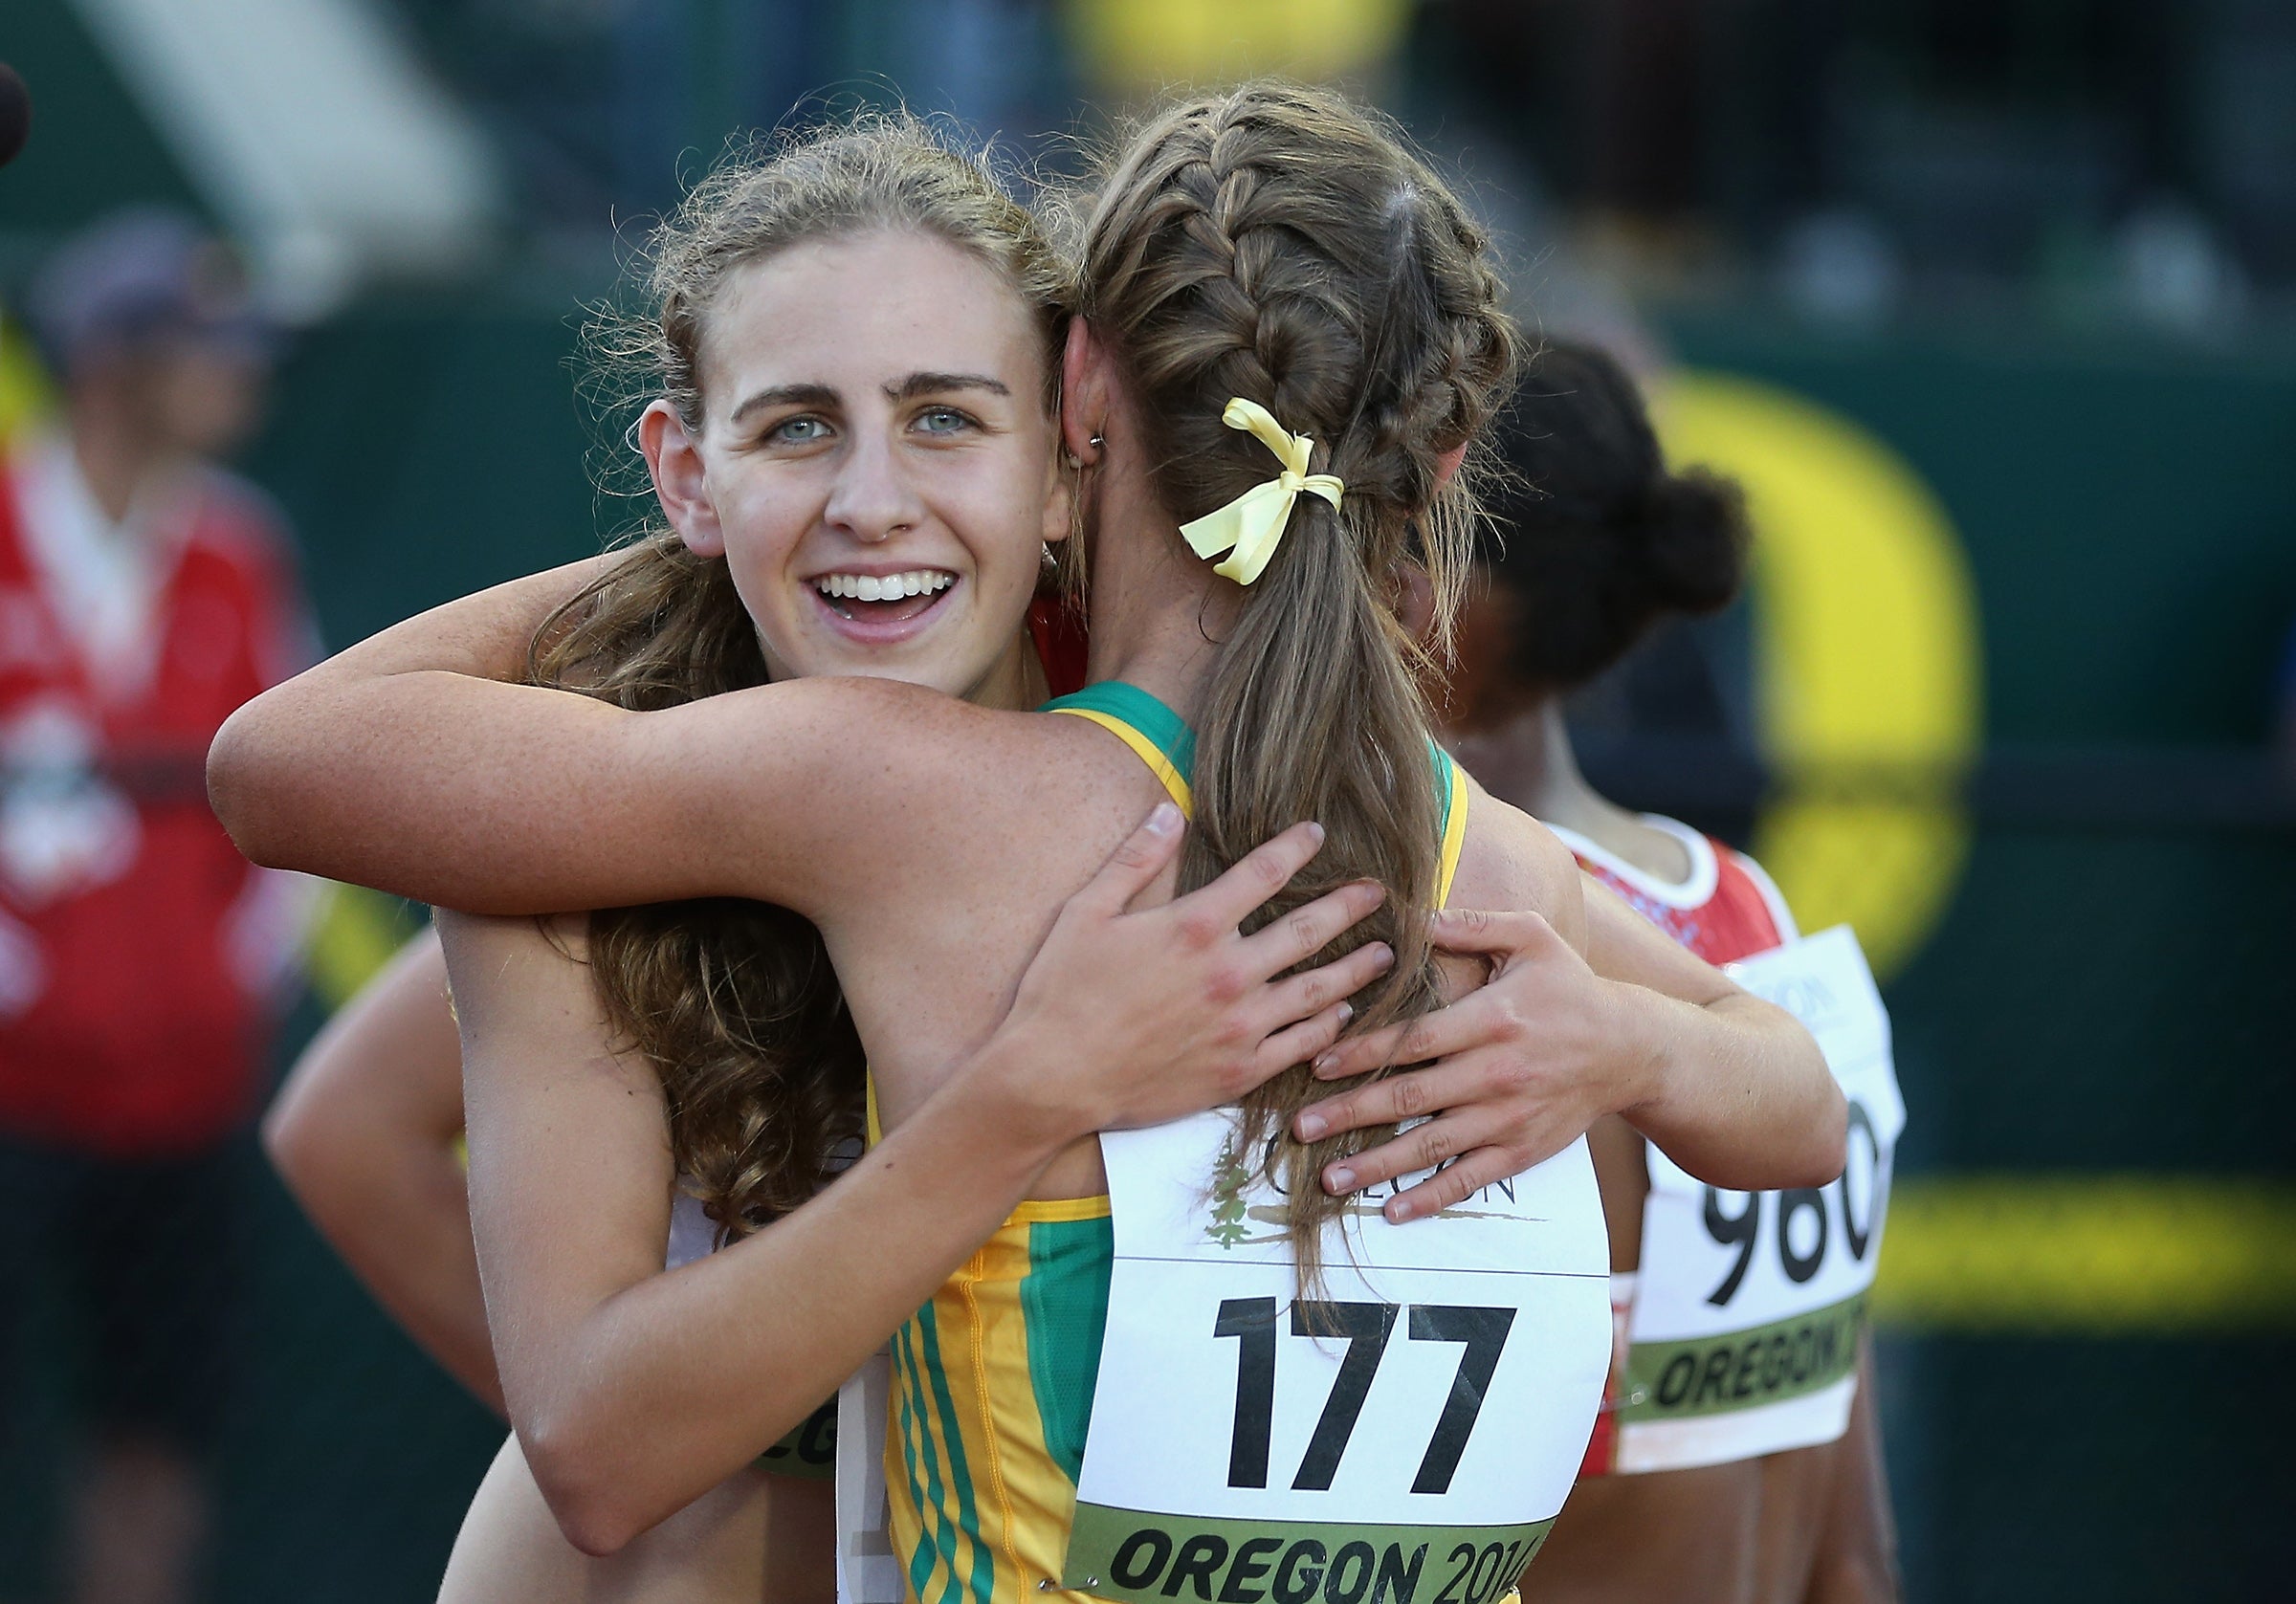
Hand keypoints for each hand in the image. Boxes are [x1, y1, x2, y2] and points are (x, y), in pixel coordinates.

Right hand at [987, 803, 1394, 1138]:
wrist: (1053, 1080)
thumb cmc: (1059, 993)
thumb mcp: (1086, 912)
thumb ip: (1134, 859)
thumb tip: (1168, 811)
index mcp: (1194, 926)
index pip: (1262, 873)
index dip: (1295, 849)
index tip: (1318, 834)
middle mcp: (1229, 972)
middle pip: (1307, 930)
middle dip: (1348, 906)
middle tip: (1378, 892)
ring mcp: (1240, 1025)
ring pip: (1318, 990)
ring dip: (1355, 968)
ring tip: (1385, 953)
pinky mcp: (1239, 1071)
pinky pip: (1300, 1044)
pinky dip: (1328, 1026)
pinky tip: (1343, 1014)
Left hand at [1289, 907, 1651, 1221]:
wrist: (1631, 1049)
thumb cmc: (1570, 987)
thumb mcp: (1531, 938)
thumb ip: (1471, 925)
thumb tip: (1409, 912)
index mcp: (1492, 1019)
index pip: (1414, 1040)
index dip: (1362, 1053)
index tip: (1316, 1064)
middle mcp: (1497, 1073)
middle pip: (1412, 1098)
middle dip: (1351, 1114)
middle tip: (1299, 1128)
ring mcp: (1508, 1117)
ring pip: (1433, 1146)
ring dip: (1378, 1165)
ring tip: (1329, 1178)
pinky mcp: (1521, 1150)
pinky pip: (1470, 1180)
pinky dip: (1431, 1199)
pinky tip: (1392, 1212)